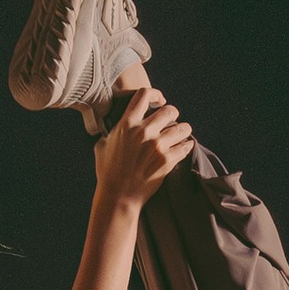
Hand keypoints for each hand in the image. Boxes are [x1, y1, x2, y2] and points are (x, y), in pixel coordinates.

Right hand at [93, 79, 193, 208]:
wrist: (118, 196)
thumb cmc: (108, 172)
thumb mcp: (102, 145)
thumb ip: (111, 131)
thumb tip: (113, 125)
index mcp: (127, 124)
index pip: (144, 95)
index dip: (155, 94)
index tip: (160, 100)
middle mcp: (143, 131)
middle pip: (169, 110)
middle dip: (172, 114)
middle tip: (172, 121)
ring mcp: (157, 146)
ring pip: (182, 127)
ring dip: (183, 130)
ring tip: (181, 134)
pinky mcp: (167, 160)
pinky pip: (185, 146)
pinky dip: (186, 146)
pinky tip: (183, 147)